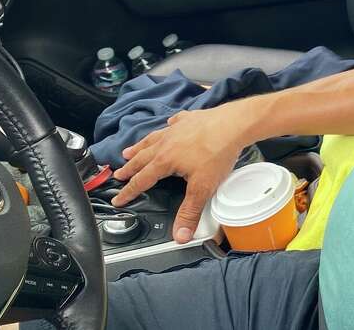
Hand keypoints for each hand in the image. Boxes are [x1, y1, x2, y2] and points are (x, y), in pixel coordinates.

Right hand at [112, 102, 251, 242]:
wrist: (235, 124)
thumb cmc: (218, 153)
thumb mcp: (203, 187)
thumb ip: (190, 212)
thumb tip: (180, 235)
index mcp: (165, 161)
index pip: (141, 180)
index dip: (128, 191)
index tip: (118, 199)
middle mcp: (166, 143)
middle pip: (141, 158)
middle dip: (129, 168)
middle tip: (118, 174)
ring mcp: (177, 128)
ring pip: (152, 139)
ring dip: (140, 147)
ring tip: (130, 151)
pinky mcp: (190, 119)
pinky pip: (174, 122)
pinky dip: (168, 126)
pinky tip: (168, 125)